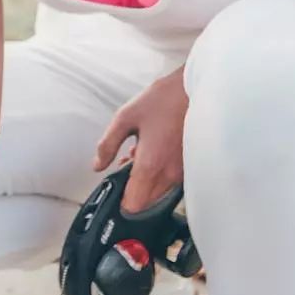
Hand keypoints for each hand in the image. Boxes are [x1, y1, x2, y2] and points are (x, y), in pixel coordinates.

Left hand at [92, 66, 188, 213]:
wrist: (196, 89)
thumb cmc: (163, 100)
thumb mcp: (125, 117)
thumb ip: (107, 145)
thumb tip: (98, 165)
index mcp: (151, 165)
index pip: (134, 205)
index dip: (120, 201)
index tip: (114, 188)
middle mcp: (169, 175)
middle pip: (145, 202)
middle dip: (132, 189)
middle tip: (124, 165)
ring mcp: (182, 173)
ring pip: (157, 193)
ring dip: (145, 181)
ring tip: (139, 153)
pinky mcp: (190, 167)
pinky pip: (170, 182)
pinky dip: (159, 173)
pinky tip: (155, 151)